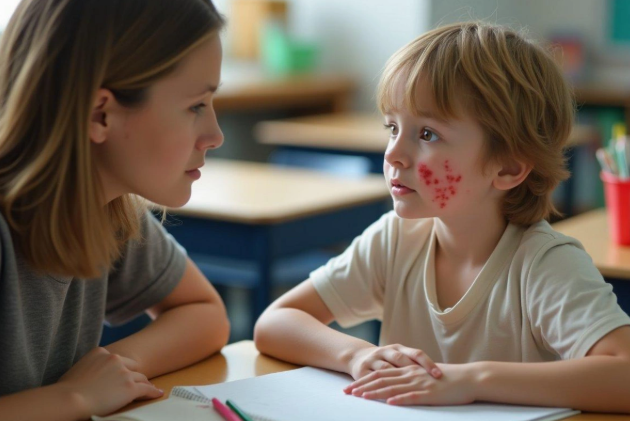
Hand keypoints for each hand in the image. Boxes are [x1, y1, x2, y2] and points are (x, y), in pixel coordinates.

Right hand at [57, 347, 163, 416]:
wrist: (70, 399)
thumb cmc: (66, 390)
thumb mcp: (77, 369)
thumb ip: (89, 367)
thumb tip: (88, 374)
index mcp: (101, 352)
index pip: (118, 360)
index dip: (123, 368)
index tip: (126, 373)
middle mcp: (115, 359)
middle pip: (132, 366)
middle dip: (135, 374)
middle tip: (141, 381)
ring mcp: (124, 372)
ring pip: (141, 377)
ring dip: (145, 384)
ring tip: (150, 388)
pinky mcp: (130, 387)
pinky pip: (146, 389)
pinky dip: (152, 392)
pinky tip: (157, 393)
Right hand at [344, 344, 441, 383]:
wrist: (356, 356)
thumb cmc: (385, 361)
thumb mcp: (398, 359)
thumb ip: (413, 365)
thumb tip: (440, 374)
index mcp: (398, 348)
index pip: (415, 354)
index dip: (427, 363)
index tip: (439, 374)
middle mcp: (385, 351)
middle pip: (400, 358)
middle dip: (413, 369)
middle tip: (427, 380)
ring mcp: (373, 360)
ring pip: (385, 370)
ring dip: (395, 380)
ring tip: (406, 389)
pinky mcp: (362, 370)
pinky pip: (371, 380)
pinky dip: (377, 388)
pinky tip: (383, 396)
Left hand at [345, 364, 475, 405]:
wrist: (468, 378)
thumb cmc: (447, 380)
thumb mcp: (424, 377)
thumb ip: (409, 380)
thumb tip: (394, 388)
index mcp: (408, 371)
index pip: (381, 375)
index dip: (364, 381)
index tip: (350, 388)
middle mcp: (410, 375)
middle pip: (382, 380)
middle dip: (363, 386)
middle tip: (347, 392)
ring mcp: (419, 384)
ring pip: (393, 387)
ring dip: (376, 393)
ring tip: (361, 397)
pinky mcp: (430, 393)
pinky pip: (412, 396)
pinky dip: (400, 399)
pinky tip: (389, 403)